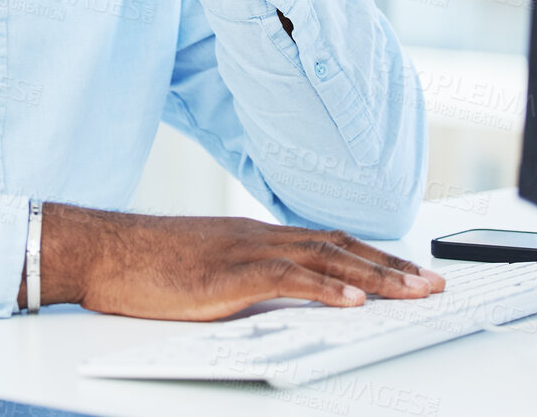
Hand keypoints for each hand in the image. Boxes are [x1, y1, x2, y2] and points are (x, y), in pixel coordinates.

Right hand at [22, 205, 444, 320]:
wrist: (101, 250)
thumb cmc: (142, 263)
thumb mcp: (204, 268)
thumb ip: (244, 278)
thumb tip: (278, 300)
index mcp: (254, 235)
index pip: (329, 241)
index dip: (374, 256)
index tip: (409, 271)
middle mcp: (257, 236)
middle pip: (339, 247)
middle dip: (392, 267)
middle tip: (436, 283)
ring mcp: (244, 252)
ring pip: (324, 259)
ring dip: (376, 277)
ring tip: (415, 292)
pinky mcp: (227, 274)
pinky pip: (285, 280)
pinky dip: (324, 289)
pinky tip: (352, 301)